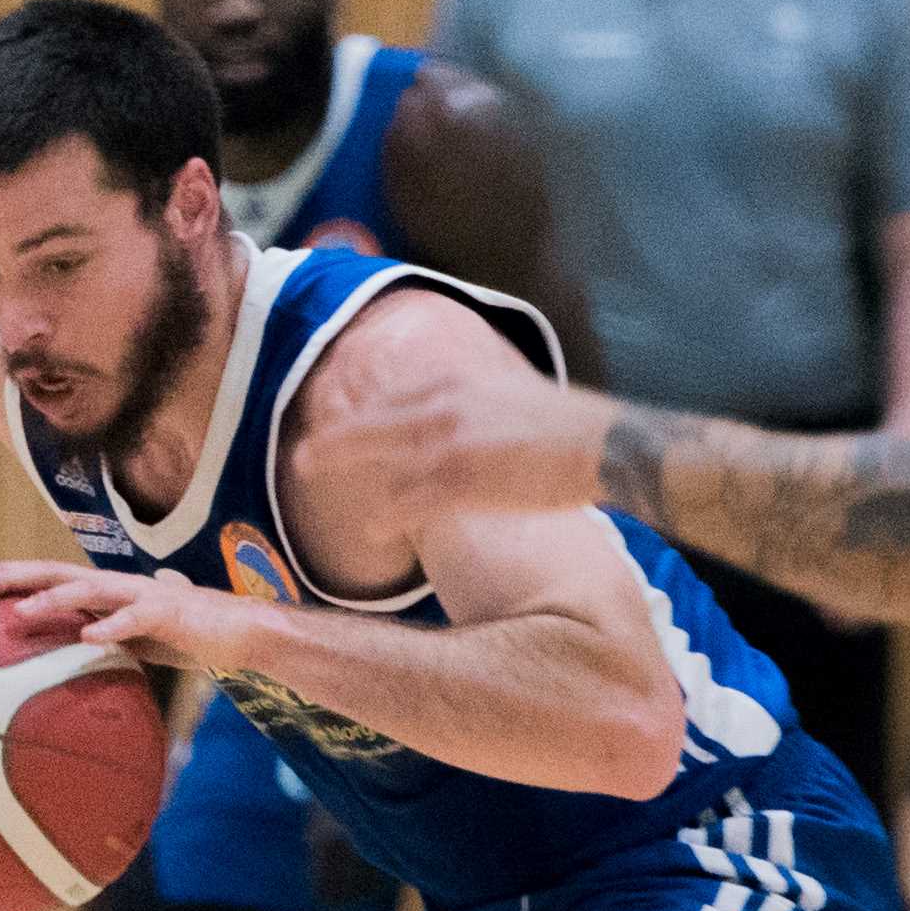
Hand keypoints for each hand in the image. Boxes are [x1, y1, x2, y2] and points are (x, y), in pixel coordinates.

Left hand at [0, 560, 254, 672]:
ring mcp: (143, 595)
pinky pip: (136, 621)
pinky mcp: (168, 614)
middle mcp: (118, 584)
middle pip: (56, 573)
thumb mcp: (130, 639)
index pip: (49, 577)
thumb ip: (99, 635)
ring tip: (19, 613)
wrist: (240, 631)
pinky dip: (111, 628)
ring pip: (90, 591)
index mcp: (105, 591)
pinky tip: (88, 638)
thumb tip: (67, 646)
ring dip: (53, 600)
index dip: (9, 575)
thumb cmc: (185, 634)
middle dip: (12, 576)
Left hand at [291, 371, 616, 522]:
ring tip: (312, 484)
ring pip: (375, 459)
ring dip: (341, 471)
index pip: (388, 390)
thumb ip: (482, 397)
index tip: (332, 418)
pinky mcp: (461, 482)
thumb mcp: (517, 392)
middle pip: (367, 423)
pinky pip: (405, 502)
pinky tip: (369, 531)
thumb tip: (473, 408)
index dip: (354, 406)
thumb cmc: (573, 426)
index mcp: (458, 379)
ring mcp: (448, 444)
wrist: (609, 445)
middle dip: (331, 442)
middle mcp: (443, 405)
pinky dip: (384, 517)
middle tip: (301, 457)